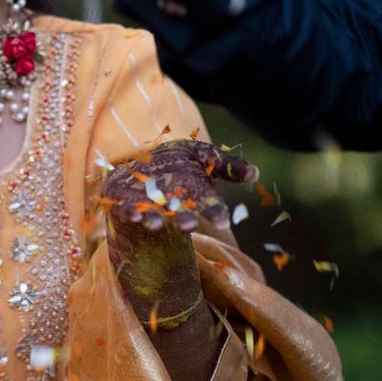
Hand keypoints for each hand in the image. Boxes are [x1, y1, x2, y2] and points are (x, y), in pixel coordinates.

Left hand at [104, 137, 257, 239]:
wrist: (139, 163)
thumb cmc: (177, 162)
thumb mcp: (203, 155)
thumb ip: (226, 164)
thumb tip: (255, 172)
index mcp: (194, 195)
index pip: (209, 205)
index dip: (215, 211)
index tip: (222, 220)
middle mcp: (173, 205)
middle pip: (181, 215)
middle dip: (185, 220)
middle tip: (188, 225)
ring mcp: (148, 205)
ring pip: (154, 216)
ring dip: (155, 221)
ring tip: (155, 224)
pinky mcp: (126, 202)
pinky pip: (127, 210)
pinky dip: (129, 213)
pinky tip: (131, 215)